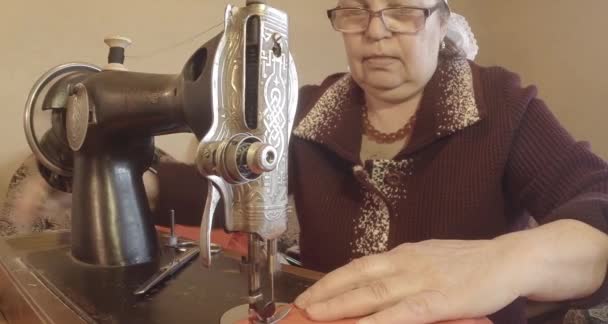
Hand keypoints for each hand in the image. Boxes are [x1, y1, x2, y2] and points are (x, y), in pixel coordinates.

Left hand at [294, 239, 523, 323]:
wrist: (510, 259)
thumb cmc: (471, 264)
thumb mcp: (431, 260)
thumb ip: (405, 272)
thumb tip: (379, 284)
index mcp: (404, 254)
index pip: (360, 266)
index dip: (333, 281)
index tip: (311, 293)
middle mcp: (407, 263)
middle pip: (358, 277)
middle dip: (327, 293)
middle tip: (301, 307)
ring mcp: (423, 280)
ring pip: (374, 293)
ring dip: (342, 305)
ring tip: (317, 314)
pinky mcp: (442, 300)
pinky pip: (405, 312)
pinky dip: (381, 321)